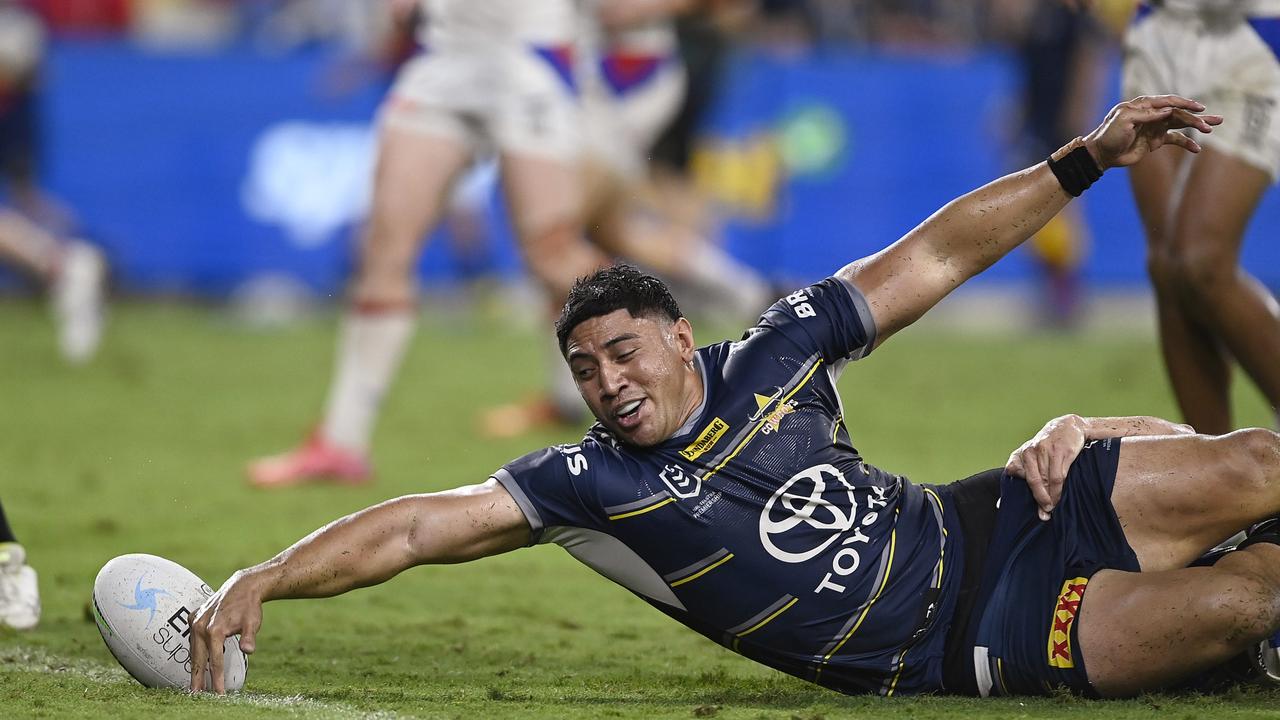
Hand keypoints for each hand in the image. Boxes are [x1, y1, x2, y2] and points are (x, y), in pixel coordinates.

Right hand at [189, 570, 264, 693]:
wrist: (243, 586)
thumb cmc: (249, 606)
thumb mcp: (253, 622)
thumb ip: (249, 637)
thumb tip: (249, 650)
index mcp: (214, 630)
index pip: (214, 661)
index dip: (216, 679)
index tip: (218, 693)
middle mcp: (200, 626)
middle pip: (198, 658)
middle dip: (198, 678)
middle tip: (196, 695)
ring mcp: (195, 622)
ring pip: (193, 649)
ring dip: (194, 666)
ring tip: (195, 683)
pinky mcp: (194, 618)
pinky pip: (193, 639)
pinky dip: (194, 651)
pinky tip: (197, 662)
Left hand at [1005, 415, 1087, 520]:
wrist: (1068, 426)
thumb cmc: (1047, 448)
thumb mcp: (1030, 457)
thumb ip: (1020, 475)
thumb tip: (1000, 505)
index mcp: (1020, 455)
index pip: (1013, 474)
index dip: (1018, 492)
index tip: (1025, 507)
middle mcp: (1030, 451)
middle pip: (1033, 481)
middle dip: (1039, 500)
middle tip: (1044, 513)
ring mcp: (1045, 450)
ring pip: (1046, 480)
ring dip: (1051, 497)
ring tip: (1053, 508)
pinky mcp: (1061, 451)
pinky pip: (1058, 476)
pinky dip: (1059, 490)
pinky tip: (1060, 496)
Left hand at [1084, 95, 1222, 168]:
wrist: (1102, 154)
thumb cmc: (1110, 135)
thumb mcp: (1125, 120)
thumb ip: (1147, 115)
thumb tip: (1168, 110)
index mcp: (1144, 105)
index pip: (1169, 102)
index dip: (1185, 104)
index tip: (1199, 108)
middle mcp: (1152, 114)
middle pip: (1179, 113)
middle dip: (1197, 117)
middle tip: (1215, 122)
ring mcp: (1156, 127)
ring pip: (1181, 124)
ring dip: (1197, 126)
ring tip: (1212, 128)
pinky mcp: (1156, 141)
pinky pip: (1175, 139)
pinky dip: (1186, 143)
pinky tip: (1197, 148)